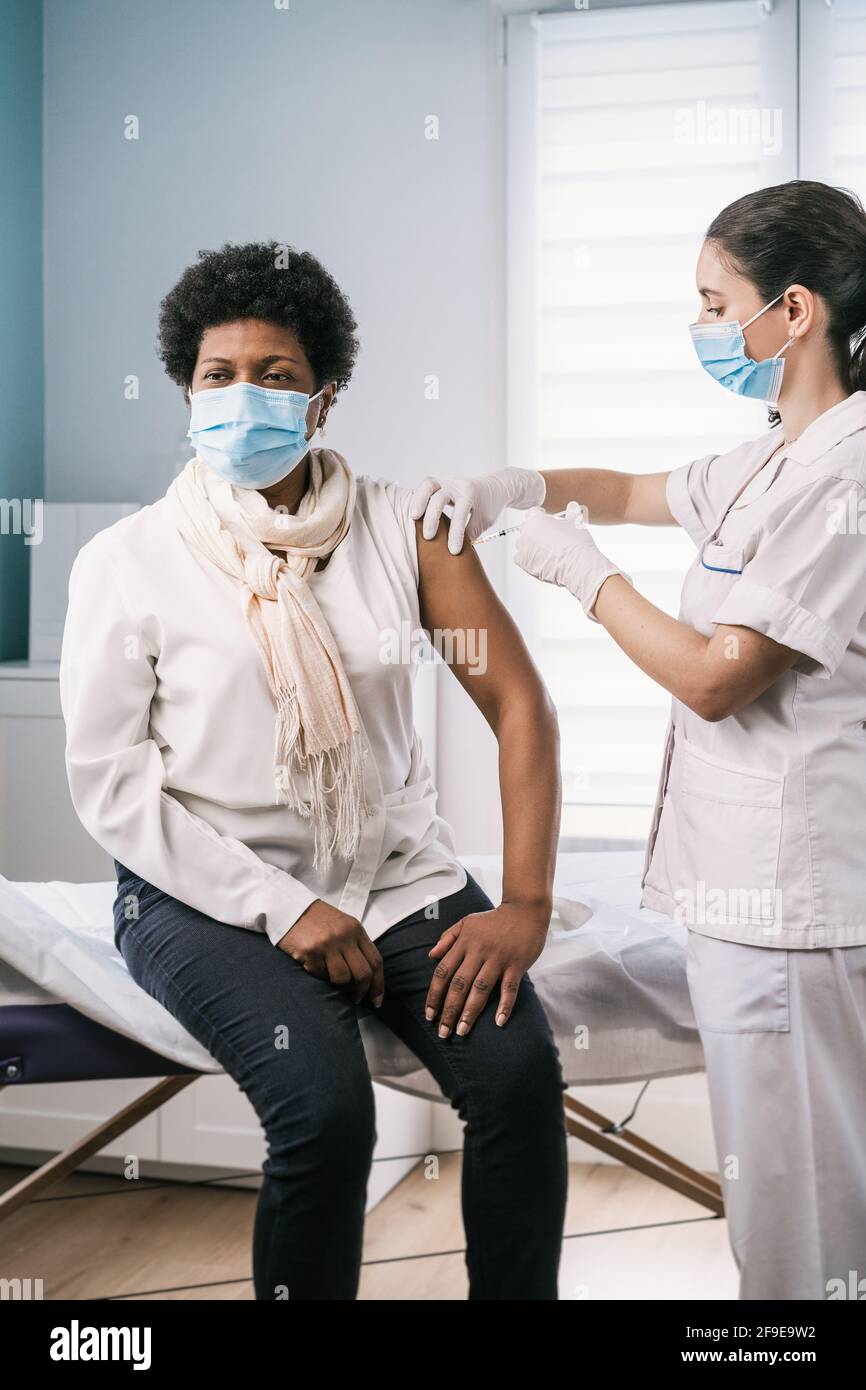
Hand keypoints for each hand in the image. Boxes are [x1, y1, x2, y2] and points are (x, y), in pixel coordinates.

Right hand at [277, 899, 384, 1006]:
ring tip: (329, 975)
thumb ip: (356, 946)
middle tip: (355, 999)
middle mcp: (345, 936)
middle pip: (363, 973)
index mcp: (356, 930)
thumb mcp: (343, 926)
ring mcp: (328, 943)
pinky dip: (319, 974)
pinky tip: (313, 964)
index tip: (376, 1000)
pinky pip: (320, 974)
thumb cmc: (318, 920)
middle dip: (361, 991)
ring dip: (337, 983)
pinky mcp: (310, 950)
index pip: (376, 961)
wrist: (291, 908)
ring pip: (342, 978)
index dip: (378, 984)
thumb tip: (367, 977)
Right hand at [410, 467, 545, 553]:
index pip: (461, 514)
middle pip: (440, 497)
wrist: (495, 487)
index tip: (453, 551)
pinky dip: (418, 497)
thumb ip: (470, 532)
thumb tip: (453, 549)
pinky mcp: (440, 482)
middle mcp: (458, 485)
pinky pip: (425, 487)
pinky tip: (413, 511)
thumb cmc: (489, 507)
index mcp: (472, 494)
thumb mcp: (485, 521)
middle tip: (428, 537)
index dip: (456, 533)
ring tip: (412, 518)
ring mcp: (447, 481)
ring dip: (419, 501)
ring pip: (428, 485)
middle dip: (432, 517)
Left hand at [424, 900, 549, 1035]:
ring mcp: (498, 959)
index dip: (434, 995)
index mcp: (464, 943)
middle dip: (449, 1011)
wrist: (525, 909)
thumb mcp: (467, 922)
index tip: (429, 1015)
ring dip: (471, 1012)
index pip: (443, 972)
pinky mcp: (517, 964)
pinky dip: (505, 1005)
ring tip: (462, 1031)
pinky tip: (498, 1021)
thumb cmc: (494, 919)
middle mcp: (479, 952)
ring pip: (480, 989)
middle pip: (459, 985)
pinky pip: (509, 988)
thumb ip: (448, 938)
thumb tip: (431, 956)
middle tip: (443, 1032)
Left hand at [514, 504, 631, 620]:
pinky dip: (528, 558)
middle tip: (548, 535)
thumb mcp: (575, 523)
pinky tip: (540, 559)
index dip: (540, 514)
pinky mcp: (523, 563)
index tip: (545, 517)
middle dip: (536, 530)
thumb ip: (571, 512)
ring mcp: (523, 548)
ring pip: (523, 543)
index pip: (533, 512)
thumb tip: (573, 506)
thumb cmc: (576, 544)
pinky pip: (520, 558)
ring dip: (531, 544)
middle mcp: (526, 532)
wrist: (577, 565)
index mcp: (536, 519)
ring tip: (545, 549)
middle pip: (527, 527)